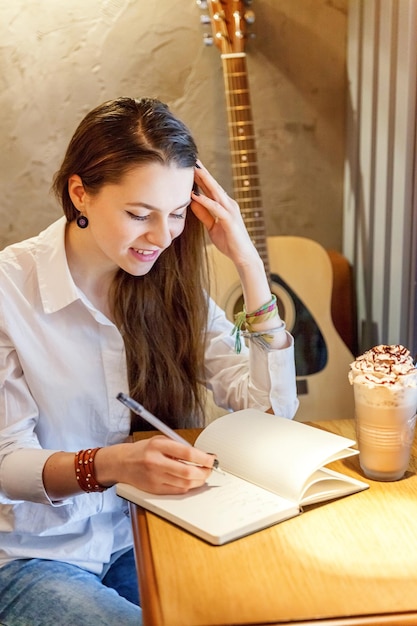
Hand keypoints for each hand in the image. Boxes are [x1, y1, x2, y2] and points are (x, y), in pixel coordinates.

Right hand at [96, 437, 215, 494]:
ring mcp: (155, 478)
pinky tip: (191, 481)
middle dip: (204, 472)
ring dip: (198, 480)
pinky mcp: (154, 490)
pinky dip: (188, 486)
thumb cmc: (143, 450)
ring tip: (202, 475)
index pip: (187, 453)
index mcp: (158, 446)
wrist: (122, 463)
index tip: (212, 459)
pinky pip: (177, 491)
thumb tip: (201, 455)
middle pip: (188, 472)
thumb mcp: (160, 441)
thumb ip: (179, 447)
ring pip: (185, 484)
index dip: (204, 458)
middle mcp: (155, 462)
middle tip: (209, 469)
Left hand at [191, 161, 259, 268]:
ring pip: (216, 192)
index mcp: (224, 205)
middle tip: (191, 159)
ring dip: (205, 180)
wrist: (243, 256)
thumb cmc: (229, 241)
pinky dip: (205, 201)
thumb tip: (193, 202)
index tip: (189, 166)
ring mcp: (230, 211)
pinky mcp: (230, 220)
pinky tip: (196, 196)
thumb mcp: (212, 226)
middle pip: (213, 185)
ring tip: (194, 170)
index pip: (210, 188)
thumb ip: (204, 214)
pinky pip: (216, 208)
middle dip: (202, 172)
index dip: (200, 177)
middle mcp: (228, 204)